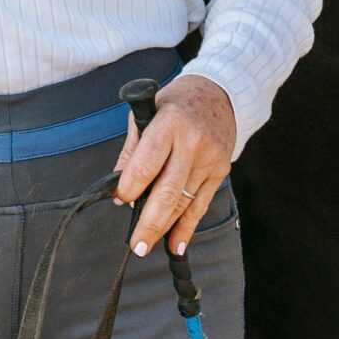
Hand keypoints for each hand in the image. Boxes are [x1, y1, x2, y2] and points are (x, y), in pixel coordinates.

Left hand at [115, 73, 236, 257]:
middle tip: (135, 244)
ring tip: (147, 245)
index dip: (131, 186)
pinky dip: (188, 227)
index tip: (119, 199)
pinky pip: (201, 204)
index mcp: (169, 124)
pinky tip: (177, 243)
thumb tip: (118, 184)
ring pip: (184, 201)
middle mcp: (192, 143)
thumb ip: (132, 148)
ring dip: (165, 227)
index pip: (147, 162)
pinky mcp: (220, 171)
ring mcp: (209, 159)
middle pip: (168, 190)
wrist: (219, 94)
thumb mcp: (147, 112)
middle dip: (149, 221)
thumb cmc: (175, 102)